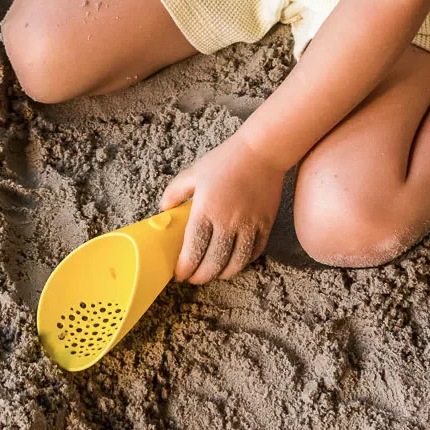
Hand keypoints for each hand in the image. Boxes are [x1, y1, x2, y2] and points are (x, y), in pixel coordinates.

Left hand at [158, 133, 283, 283]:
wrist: (262, 151)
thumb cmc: (225, 160)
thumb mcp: (194, 171)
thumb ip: (175, 192)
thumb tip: (163, 211)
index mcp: (206, 208)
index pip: (193, 249)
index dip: (185, 267)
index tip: (179, 274)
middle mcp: (228, 221)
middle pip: (214, 262)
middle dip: (201, 276)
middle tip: (193, 278)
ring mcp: (249, 225)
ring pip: (236, 263)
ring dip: (223, 274)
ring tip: (214, 274)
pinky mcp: (266, 225)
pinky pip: (254, 252)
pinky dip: (244, 262)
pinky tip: (235, 261)